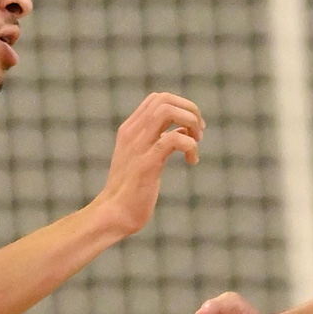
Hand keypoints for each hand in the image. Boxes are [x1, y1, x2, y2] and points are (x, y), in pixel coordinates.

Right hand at [93, 91, 204, 238]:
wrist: (113, 214)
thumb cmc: (131, 190)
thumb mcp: (144, 159)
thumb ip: (159, 141)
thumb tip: (184, 131)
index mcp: (130, 129)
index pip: (157, 99)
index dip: (182, 107)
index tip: (192, 128)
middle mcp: (132, 133)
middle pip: (165, 99)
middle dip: (190, 110)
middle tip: (199, 134)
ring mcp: (138, 146)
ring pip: (167, 111)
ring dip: (191, 122)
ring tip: (197, 142)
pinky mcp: (147, 164)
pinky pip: (173, 140)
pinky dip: (190, 146)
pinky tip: (192, 161)